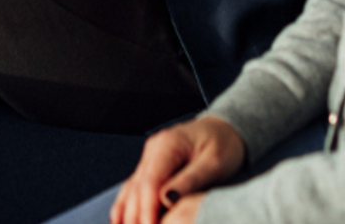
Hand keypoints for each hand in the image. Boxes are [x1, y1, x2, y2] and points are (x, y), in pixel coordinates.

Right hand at [111, 116, 245, 223]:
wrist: (224, 130)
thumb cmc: (224, 145)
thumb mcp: (214, 163)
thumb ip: (190, 180)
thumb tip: (165, 200)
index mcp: (168, 144)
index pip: (150, 182)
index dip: (147, 210)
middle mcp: (153, 150)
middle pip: (136, 188)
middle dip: (136, 217)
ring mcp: (149, 157)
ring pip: (131, 189)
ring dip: (127, 214)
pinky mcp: (151, 167)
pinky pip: (134, 188)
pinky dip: (126, 206)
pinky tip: (121, 222)